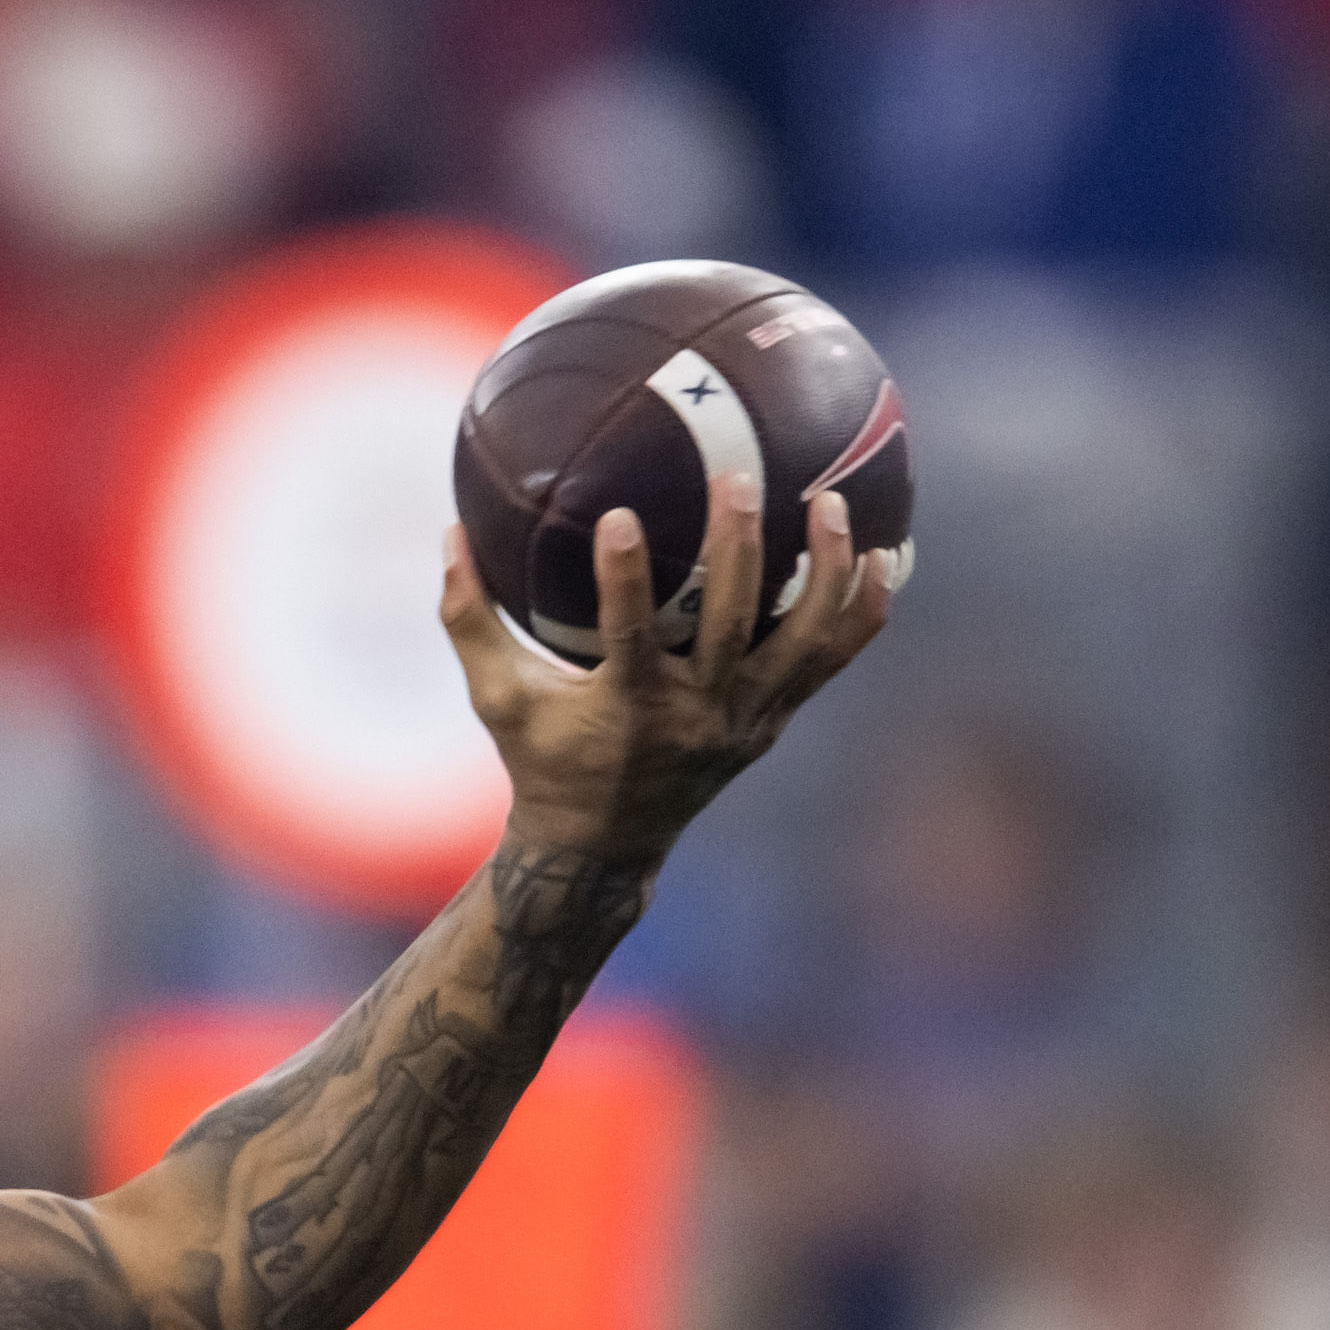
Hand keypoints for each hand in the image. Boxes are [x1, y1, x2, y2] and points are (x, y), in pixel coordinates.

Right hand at [448, 479, 888, 869]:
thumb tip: (447, 533)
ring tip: (832, 502)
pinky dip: (860, 610)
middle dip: (738, 552)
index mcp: (629, 708)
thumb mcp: (497, 698)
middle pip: (732, 627)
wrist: (602, 849)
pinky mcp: (773, 720)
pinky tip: (882, 553)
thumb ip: (469, 619)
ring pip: (805, 642)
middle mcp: (697, 715)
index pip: (630, 636)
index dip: (625, 579)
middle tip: (739, 480)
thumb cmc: (542, 760)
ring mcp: (746, 719)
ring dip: (827, 572)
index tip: (616, 516)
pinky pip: (833, 659)